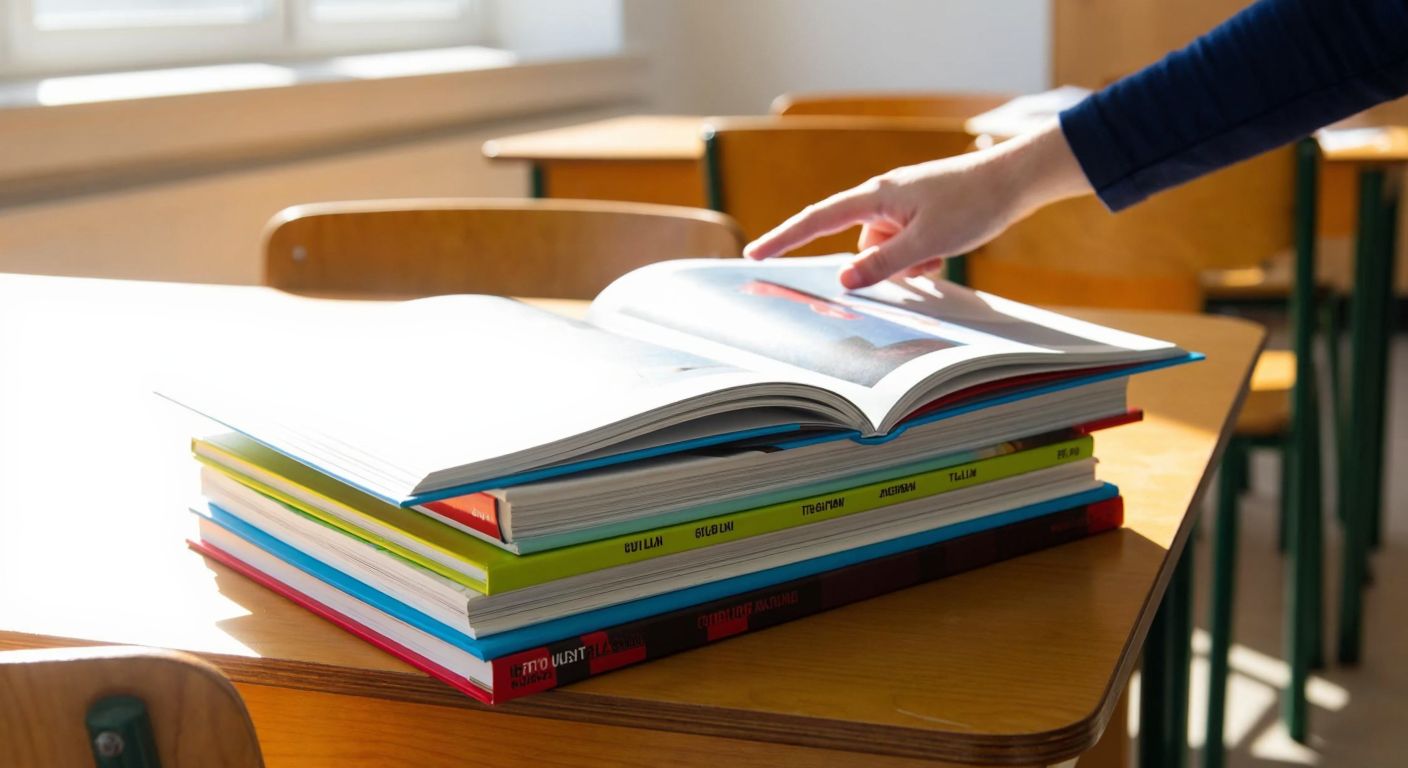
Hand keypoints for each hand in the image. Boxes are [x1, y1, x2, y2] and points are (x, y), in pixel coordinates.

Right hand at [742, 119, 1092, 288]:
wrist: (1016, 179)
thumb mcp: (926, 243)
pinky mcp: (922, 212)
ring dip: (909, 263)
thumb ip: (881, 264)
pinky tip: (948, 248)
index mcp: (875, 198)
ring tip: (942, 251)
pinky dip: (922, 256)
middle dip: (884, 265)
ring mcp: (903, 206)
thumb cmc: (973, 203)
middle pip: (861, 246)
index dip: (783, 239)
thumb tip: (843, 279)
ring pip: (887, 251)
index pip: (817, 221)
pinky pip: (907, 246)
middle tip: (923, 260)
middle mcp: (883, 199)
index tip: (754, 255)